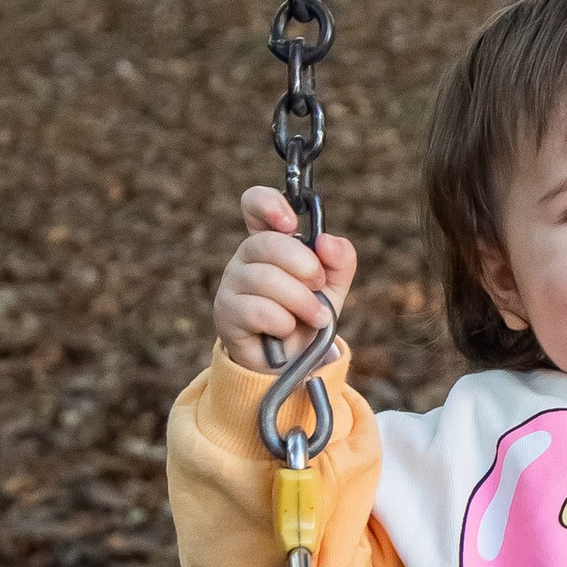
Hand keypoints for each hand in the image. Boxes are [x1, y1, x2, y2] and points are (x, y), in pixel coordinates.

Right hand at [216, 186, 357, 374]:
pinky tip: (287, 330)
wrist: (291, 362)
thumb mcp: (332, 286)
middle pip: (267, 242)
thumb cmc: (307, 316)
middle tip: (319, 285)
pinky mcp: (226, 311)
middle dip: (304, 266)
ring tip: (316, 317)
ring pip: (267, 278)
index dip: (269, 204)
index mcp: (270, 240)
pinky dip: (284, 322)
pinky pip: (259, 309)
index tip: (291, 221)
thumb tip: (327, 241)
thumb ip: (339, 261)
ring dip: (301, 301)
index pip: (255, 204)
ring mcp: (232, 282)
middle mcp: (246, 256)